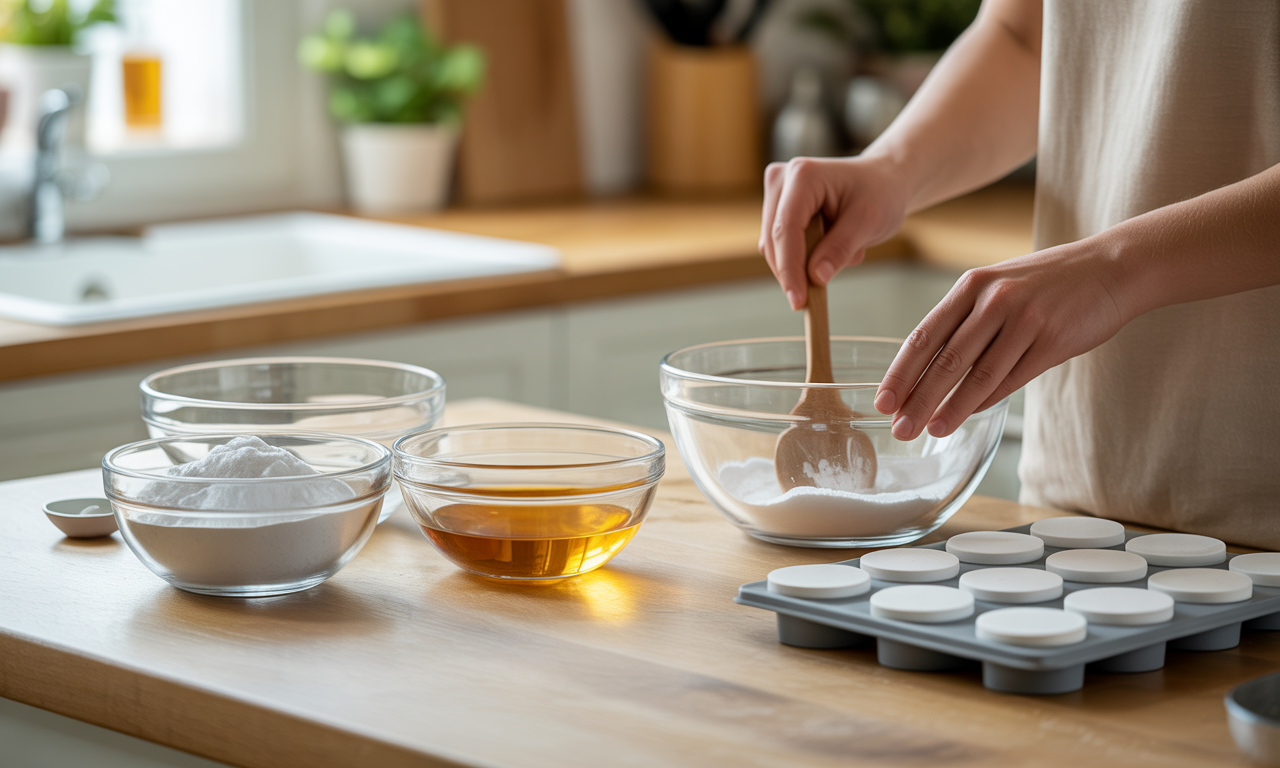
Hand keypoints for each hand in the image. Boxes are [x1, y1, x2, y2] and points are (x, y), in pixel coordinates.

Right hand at [759, 155, 909, 308]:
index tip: (798, 301)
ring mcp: (776, 193)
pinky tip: (832, 247)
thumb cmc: (879, 194)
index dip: (790, 268)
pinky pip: (780, 246)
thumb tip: (815, 277)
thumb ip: (840, 249)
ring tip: (846, 252)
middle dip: (795, 271)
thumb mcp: (868, 222)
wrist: (882, 181)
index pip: (786, 229)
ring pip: (774, 247)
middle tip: (821, 295)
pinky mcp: (776, 208)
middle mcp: (781, 180)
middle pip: (774, 241)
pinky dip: (803, 258)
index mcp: (803, 175)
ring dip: (803, 263)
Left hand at [874, 242, 1131, 439]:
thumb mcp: (999, 287)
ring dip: (950, 408)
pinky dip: (986, 401)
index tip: (883, 401)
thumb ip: (966, 322)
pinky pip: (1011, 379)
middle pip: (945, 360)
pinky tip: (969, 416)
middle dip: (918, 399)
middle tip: (898, 428)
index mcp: (972, 286)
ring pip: (977, 375)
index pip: (924, 336)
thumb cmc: (1047, 284)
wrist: (1111, 268)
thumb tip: (930, 370)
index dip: (901, 373)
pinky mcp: (1052, 341)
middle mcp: (994, 301)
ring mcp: (1024, 320)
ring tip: (930, 431)